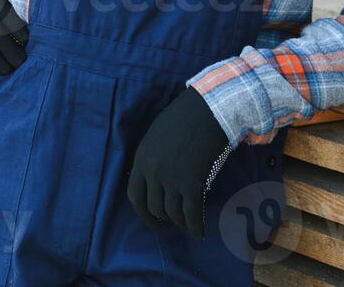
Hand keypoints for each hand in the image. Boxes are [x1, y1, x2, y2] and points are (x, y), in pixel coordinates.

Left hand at [126, 85, 233, 239]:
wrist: (208, 109)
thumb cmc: (186, 117)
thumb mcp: (157, 136)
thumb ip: (154, 158)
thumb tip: (158, 182)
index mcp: (142, 158)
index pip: (135, 196)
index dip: (143, 214)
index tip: (153, 221)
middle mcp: (153, 171)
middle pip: (155, 208)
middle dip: (165, 218)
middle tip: (174, 221)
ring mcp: (172, 178)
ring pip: (173, 214)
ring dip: (181, 223)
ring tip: (188, 224)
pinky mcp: (192, 183)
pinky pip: (192, 214)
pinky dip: (195, 227)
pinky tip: (200, 233)